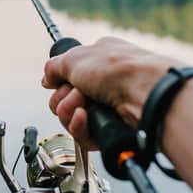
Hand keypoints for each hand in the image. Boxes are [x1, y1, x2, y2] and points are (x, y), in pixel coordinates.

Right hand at [42, 37, 181, 149]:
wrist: (146, 93)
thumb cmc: (118, 69)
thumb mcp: (74, 57)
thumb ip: (53, 67)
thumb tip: (46, 80)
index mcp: (98, 60)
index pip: (67, 75)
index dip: (59, 81)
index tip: (57, 82)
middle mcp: (103, 84)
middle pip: (64, 99)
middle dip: (62, 97)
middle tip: (75, 93)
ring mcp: (107, 108)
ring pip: (70, 118)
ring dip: (69, 111)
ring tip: (82, 105)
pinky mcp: (109, 130)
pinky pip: (82, 135)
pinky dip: (79, 126)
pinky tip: (85, 117)